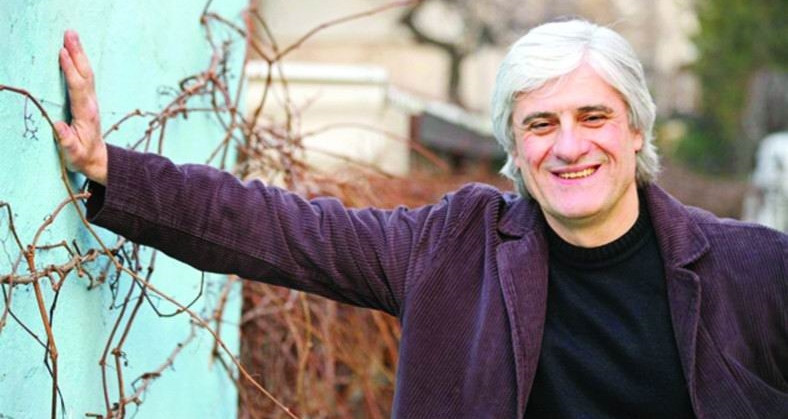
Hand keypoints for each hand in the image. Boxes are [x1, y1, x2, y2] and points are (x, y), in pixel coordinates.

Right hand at [54, 30, 107, 184]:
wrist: (98, 160)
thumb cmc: (83, 157)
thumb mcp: (74, 154)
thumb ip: (67, 141)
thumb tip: (59, 126)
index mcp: (86, 114)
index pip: (77, 88)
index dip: (70, 70)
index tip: (63, 53)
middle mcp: (91, 104)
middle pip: (85, 74)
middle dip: (77, 53)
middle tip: (70, 34)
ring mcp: (91, 101)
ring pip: (86, 73)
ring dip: (79, 54)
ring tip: (71, 36)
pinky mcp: (89, 100)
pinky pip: (85, 77)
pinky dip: (80, 62)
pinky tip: (75, 52)